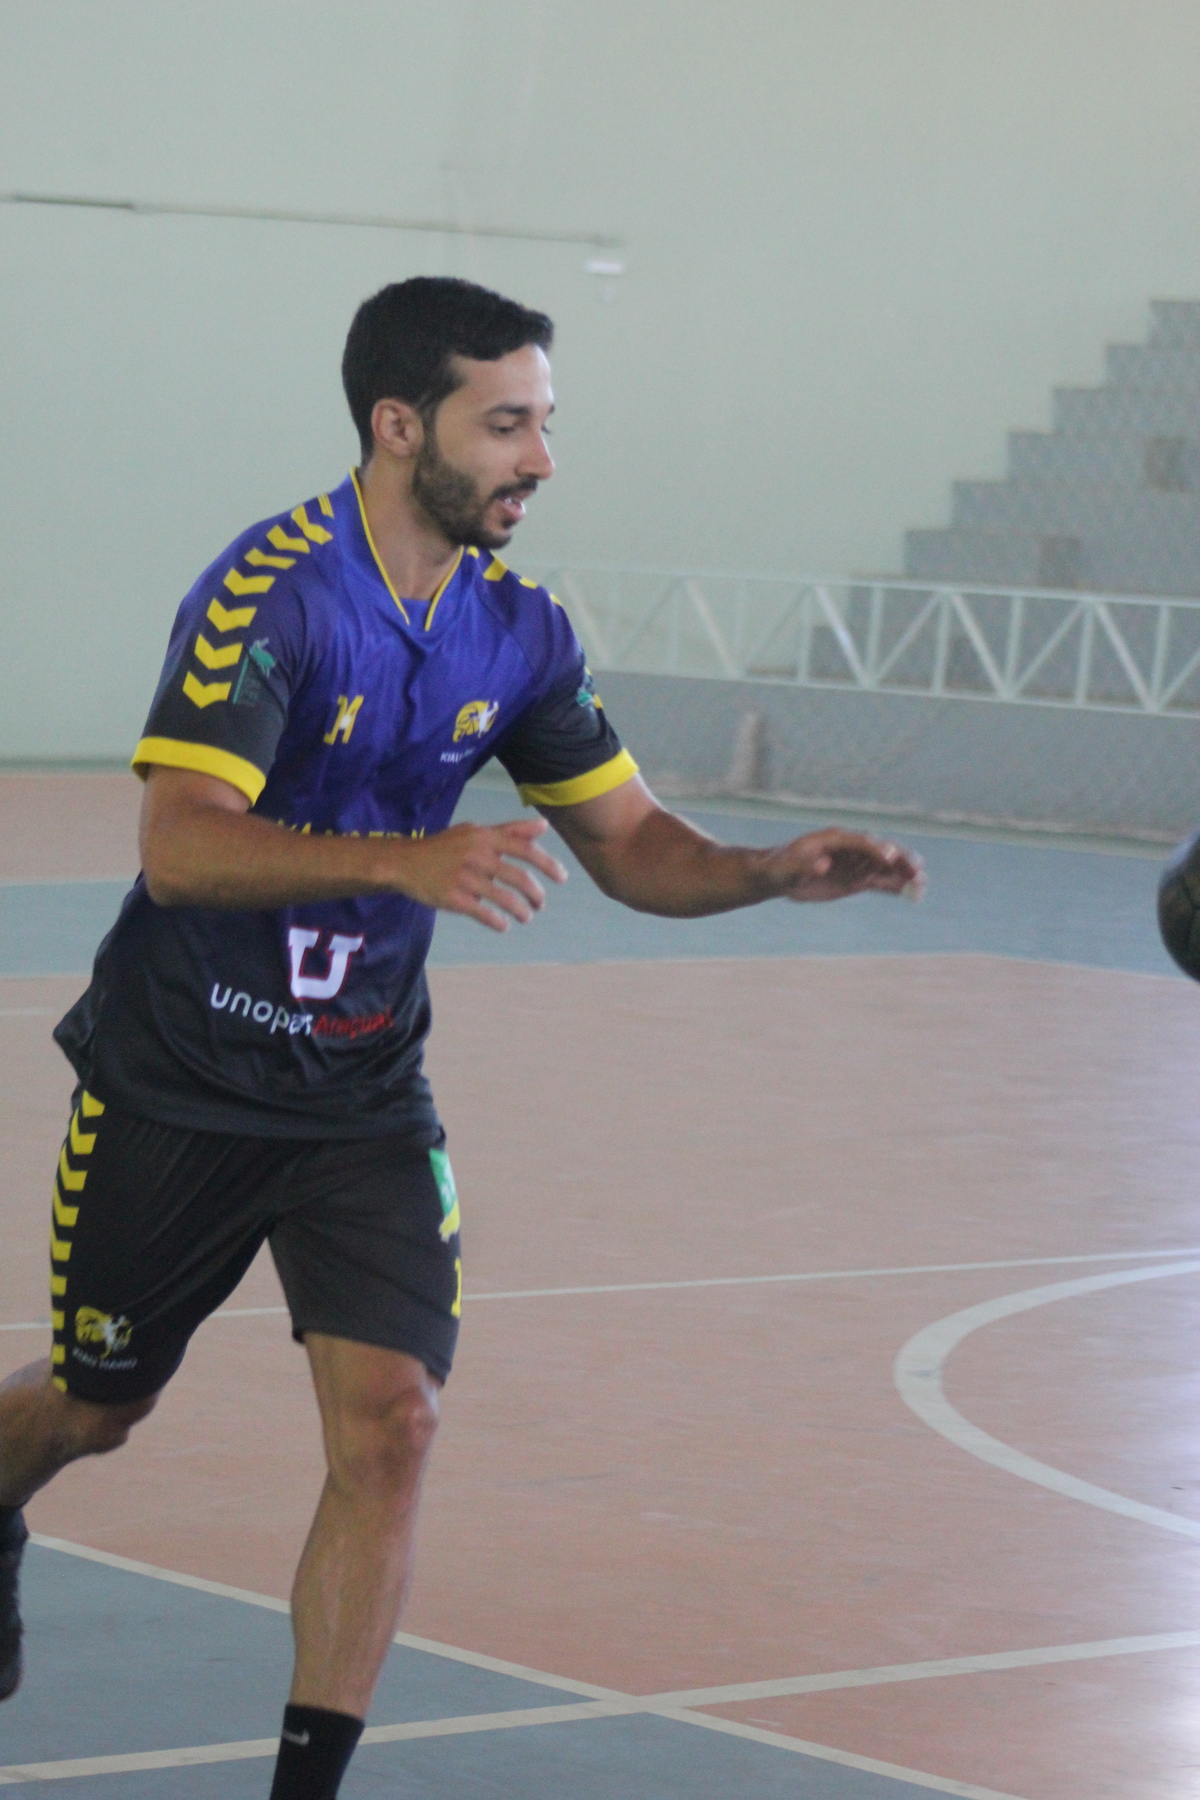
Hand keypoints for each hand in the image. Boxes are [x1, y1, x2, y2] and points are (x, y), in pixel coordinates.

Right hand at [394, 817, 567, 930]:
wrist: (405, 862)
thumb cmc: (446, 846)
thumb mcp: (476, 832)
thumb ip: (511, 830)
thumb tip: (543, 826)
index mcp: (485, 838)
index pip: (525, 849)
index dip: (548, 864)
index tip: (562, 878)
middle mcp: (477, 856)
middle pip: (519, 878)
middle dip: (536, 895)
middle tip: (540, 904)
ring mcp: (464, 878)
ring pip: (504, 899)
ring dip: (521, 911)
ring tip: (526, 917)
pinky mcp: (453, 898)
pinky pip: (484, 913)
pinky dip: (498, 922)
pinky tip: (503, 925)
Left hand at [760, 827, 923, 903]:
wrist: (775, 875)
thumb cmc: (778, 867)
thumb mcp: (787, 867)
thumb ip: (805, 866)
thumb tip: (823, 865)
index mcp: (833, 839)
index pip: (860, 842)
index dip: (875, 849)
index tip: (889, 857)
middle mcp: (848, 849)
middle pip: (877, 852)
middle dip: (897, 859)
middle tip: (917, 868)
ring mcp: (853, 864)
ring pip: (882, 868)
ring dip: (901, 874)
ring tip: (922, 883)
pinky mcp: (854, 880)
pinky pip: (877, 883)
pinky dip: (893, 887)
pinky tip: (911, 892)